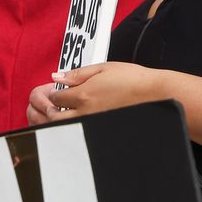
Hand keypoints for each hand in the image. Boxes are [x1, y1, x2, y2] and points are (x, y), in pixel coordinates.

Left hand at [25, 62, 164, 124]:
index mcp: (83, 94)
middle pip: (52, 117)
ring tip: (59, 114)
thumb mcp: (104, 68)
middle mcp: (84, 112)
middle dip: (47, 110)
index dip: (53, 93)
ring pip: (62, 129)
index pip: (55, 97)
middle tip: (50, 104)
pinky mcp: (99, 131)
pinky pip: (77, 133)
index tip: (58, 91)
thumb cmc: (133, 79)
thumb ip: (77, 73)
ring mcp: (92, 124)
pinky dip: (69, 129)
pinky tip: (74, 121)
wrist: (155, 94)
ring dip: (55, 122)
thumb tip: (57, 77)